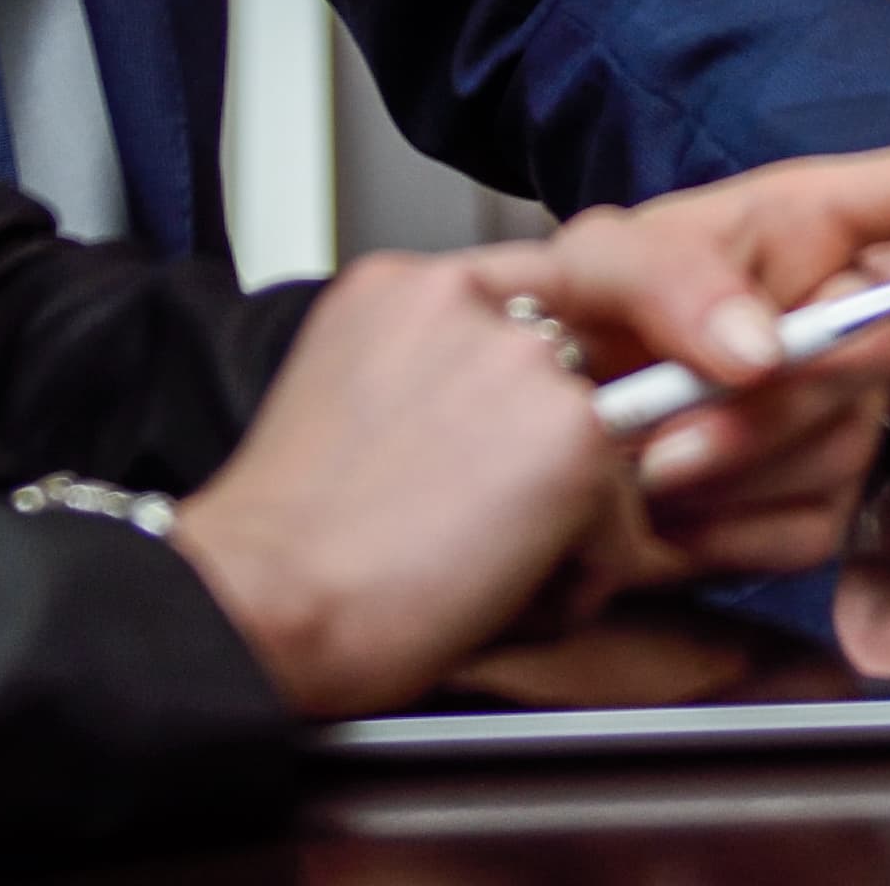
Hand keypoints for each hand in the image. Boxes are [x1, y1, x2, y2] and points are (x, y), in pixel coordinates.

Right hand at [165, 247, 653, 716]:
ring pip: (604, 448)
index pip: (530, 285)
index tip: (548, 413)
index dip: (544, 364)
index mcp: (402, 287)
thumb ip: (434, 378)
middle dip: (548, 452)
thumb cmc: (289, 547)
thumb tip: (506, 419)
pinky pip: (624, 524)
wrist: (264, 603)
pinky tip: (496, 594)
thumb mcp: (347, 405)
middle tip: (472, 522)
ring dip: (563, 519)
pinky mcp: (575, 433)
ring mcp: (525, 358)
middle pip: (572, 370)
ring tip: (472, 566)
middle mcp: (466, 300)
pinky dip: (580, 577)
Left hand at [511, 181, 889, 577]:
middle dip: (778, 402)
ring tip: (639, 476)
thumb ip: (668, 276)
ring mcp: (849, 409)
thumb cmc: (588, 307)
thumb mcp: (603, 261)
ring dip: (739, 473)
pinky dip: (732, 533)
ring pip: (846, 449)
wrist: (551, 413)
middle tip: (666, 443)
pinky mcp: (823, 495)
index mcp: (822, 220)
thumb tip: (760, 350)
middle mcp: (854, 311)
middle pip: (883, 351)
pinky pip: (813, 526)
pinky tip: (665, 522)